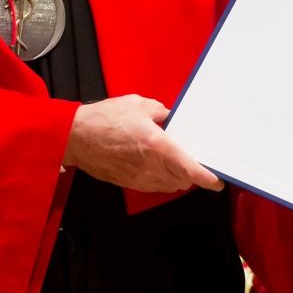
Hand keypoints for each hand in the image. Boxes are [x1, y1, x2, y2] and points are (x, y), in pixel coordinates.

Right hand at [64, 96, 221, 193]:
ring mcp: (139, 178)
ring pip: (169, 186)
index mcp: (158, 146)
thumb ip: (162, 113)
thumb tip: (174, 120)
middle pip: (183, 180)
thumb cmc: (105, 118)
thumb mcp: (139, 105)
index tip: (218, 180)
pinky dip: (161, 180)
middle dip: (192, 175)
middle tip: (196, 163)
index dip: (208, 178)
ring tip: (177, 164)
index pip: (191, 170)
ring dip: (177, 178)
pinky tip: (157, 166)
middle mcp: (151, 167)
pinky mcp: (128, 183)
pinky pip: (153, 186)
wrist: (75, 137)